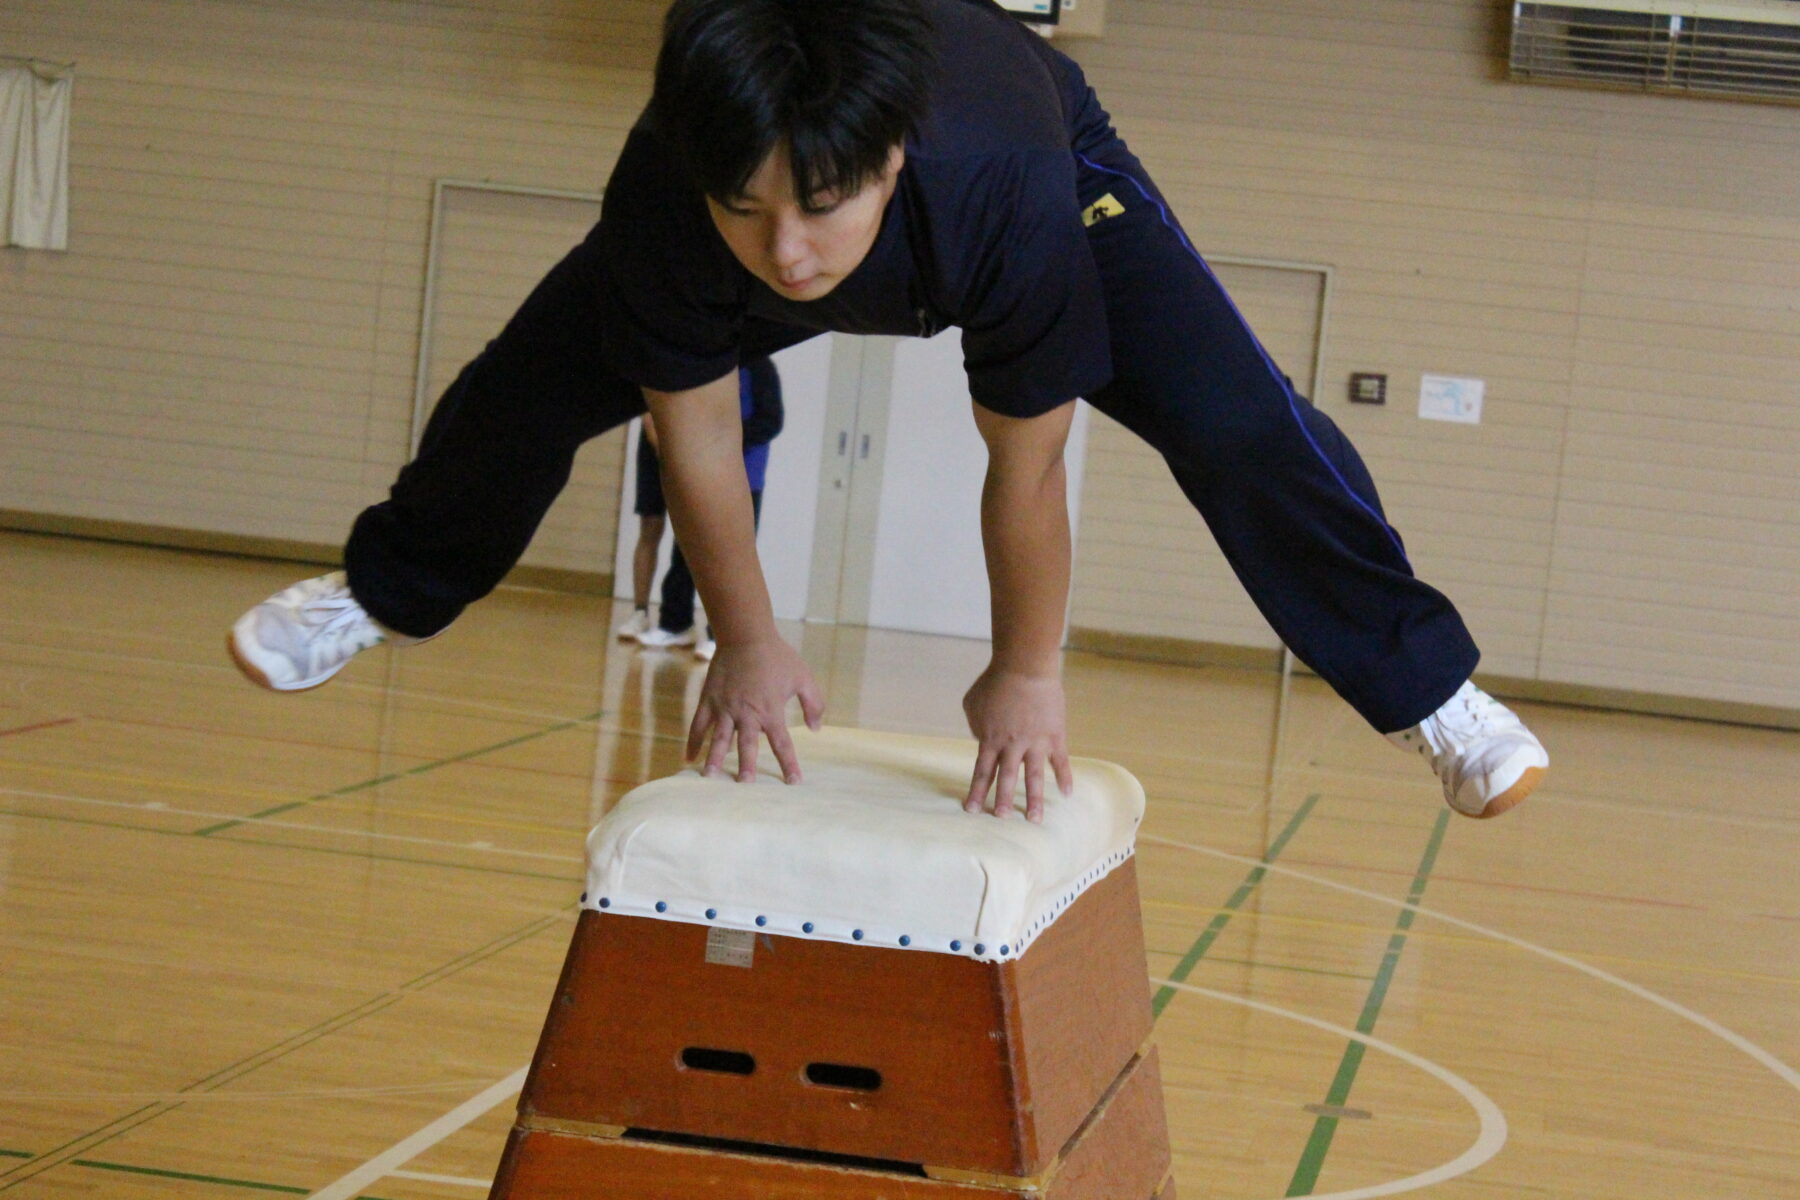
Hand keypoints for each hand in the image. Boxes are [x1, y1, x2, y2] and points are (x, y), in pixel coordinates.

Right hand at [688, 636, 824, 783]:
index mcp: (771, 711)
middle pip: (746, 747)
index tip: (793, 783)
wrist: (746, 635)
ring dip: (714, 760)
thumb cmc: (777, 657)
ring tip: (709, 779)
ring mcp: (725, 707)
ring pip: (718, 739)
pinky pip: (698, 725)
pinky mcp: (709, 700)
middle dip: (746, 768)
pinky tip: (689, 758)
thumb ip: (813, 704)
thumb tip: (816, 728)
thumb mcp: (803, 677)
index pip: (782, 744)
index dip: (788, 764)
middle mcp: (747, 714)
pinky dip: (693, 741)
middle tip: (744, 788)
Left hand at [962, 665, 1074, 822]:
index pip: (982, 772)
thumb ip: (975, 726)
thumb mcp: (972, 704)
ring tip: (1035, 820)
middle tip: (1001, 819)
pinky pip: (1061, 761)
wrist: (1024, 667)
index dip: (977, 792)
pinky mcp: (1055, 735)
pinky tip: (1068, 793)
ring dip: (1035, 800)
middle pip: (1007, 779)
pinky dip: (1065, 777)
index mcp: (990, 739)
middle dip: (1003, 801)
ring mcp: (1035, 742)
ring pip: (1035, 777)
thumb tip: (981, 738)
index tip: (972, 810)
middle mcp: (1012, 746)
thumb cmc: (994, 682)